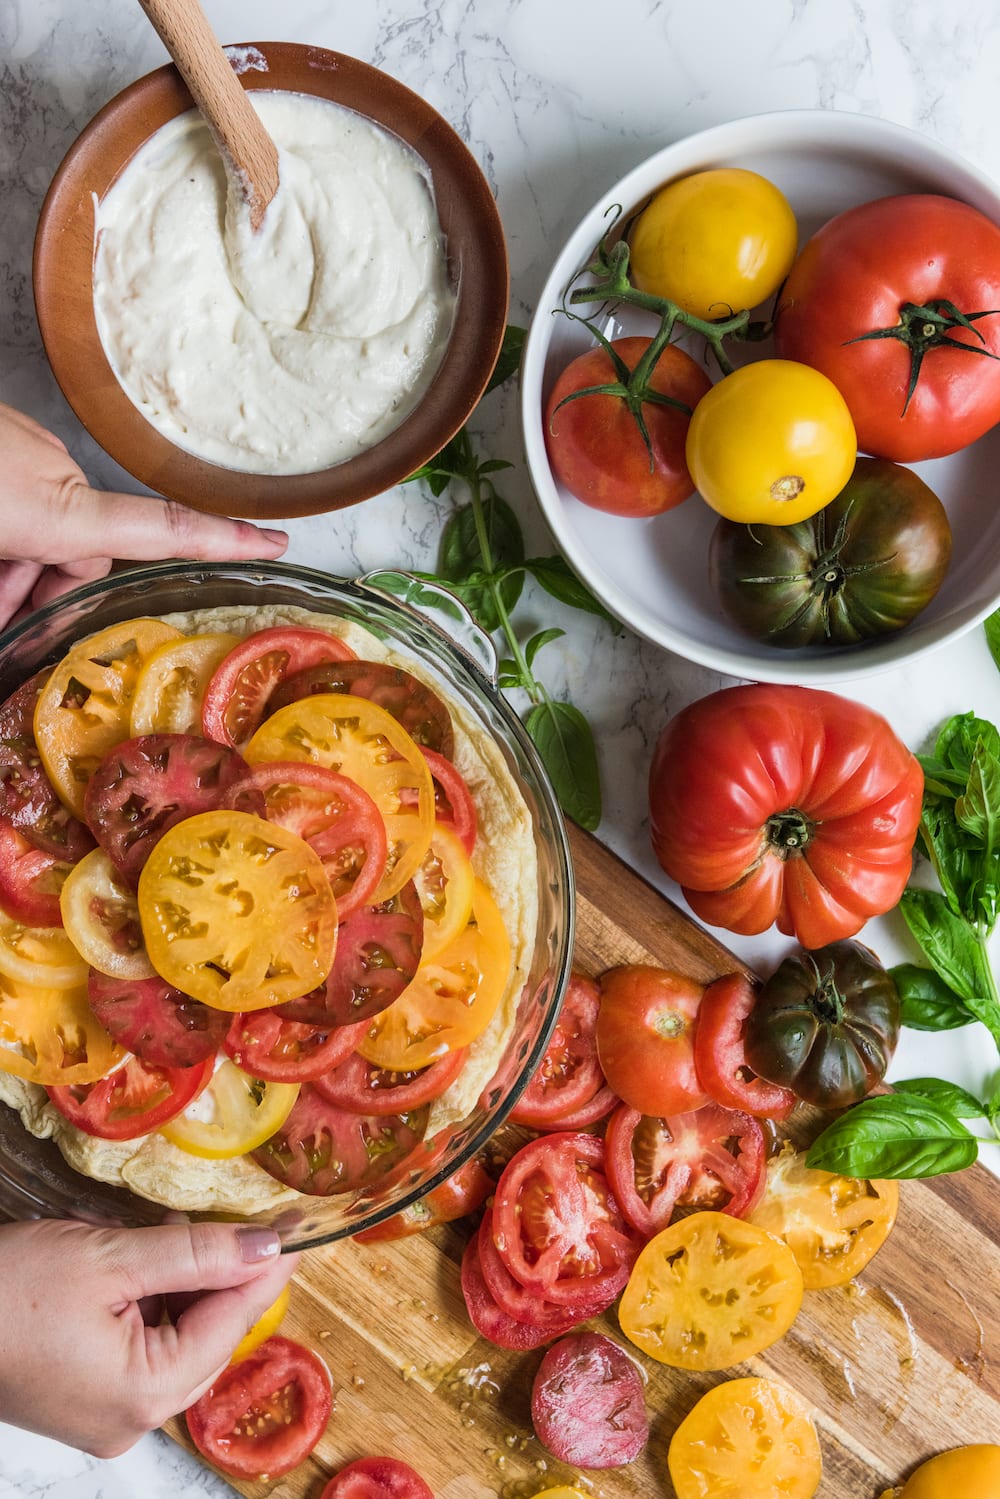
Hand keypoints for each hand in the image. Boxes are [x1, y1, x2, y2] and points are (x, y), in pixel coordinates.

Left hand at [0, 403, 288, 627]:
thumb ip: (13, 596)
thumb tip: (18, 618)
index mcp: (61, 510)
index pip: (162, 528)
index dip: (223, 539)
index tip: (274, 544)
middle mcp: (58, 471)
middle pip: (83, 550)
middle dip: (49, 590)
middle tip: (7, 614)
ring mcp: (32, 445)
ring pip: (47, 527)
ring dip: (18, 566)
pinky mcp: (9, 429)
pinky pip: (24, 493)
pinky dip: (7, 527)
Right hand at [0, 1217, 298, 1456]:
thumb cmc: (6, 1293)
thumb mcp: (110, 1259)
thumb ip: (196, 1254)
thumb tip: (265, 1246)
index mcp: (143, 1396)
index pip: (230, 1325)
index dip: (264, 1270)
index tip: (294, 1229)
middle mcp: (130, 1420)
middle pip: (209, 1339)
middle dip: (225, 1277)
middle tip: (245, 1220)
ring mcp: (106, 1414)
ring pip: (179, 1342)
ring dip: (189, 1286)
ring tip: (186, 1232)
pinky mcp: (85, 1398)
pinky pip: (144, 1349)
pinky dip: (155, 1304)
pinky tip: (152, 1260)